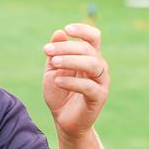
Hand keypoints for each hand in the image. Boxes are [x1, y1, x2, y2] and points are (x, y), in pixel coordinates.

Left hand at [42, 24, 109, 139]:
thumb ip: (56, 52)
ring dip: (71, 60)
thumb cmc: (59, 92)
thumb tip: (59, 32)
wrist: (63, 119)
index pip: (93, 37)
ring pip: (92, 64)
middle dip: (66, 48)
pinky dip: (72, 82)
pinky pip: (89, 86)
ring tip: (53, 63)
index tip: (67, 29)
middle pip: (89, 49)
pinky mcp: (99, 97)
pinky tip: (58, 81)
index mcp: (90, 57)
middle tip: (47, 51)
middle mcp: (99, 67)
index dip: (83, 30)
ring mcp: (101, 82)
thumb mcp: (53, 69)